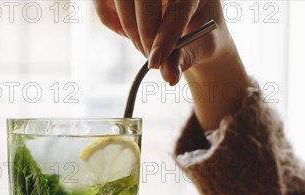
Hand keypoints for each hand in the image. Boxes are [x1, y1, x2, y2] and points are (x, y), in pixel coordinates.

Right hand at [93, 0, 233, 85]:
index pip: (178, 9)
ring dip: (128, 30)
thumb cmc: (200, 35)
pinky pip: (103, 1)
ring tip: (143, 48)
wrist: (192, 24)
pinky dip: (109, 19)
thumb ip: (184, 59)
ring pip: (122, 0)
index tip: (155, 62)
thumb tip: (169, 76)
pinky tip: (127, 32)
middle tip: (150, 59)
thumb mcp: (200, 47)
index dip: (165, 37)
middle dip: (144, 34)